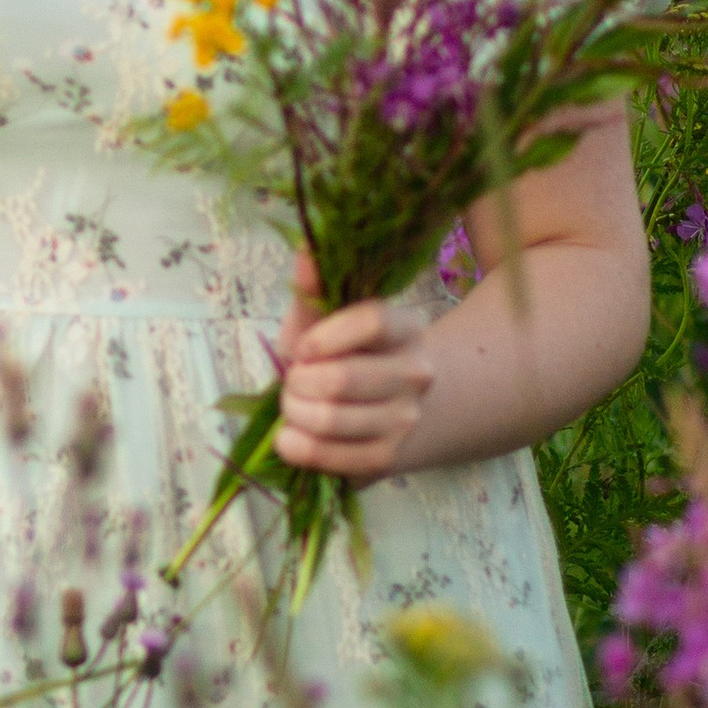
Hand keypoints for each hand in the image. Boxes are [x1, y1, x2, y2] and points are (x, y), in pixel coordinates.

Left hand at [270, 250, 434, 479]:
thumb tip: (305, 248)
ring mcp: (406, 419)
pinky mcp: (388, 459)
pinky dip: (297, 447)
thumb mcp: (327, 322)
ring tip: (293, 406)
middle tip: (293, 381)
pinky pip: (328, 456)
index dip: (324, 336)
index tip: (302, 347)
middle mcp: (417, 374)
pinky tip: (291, 437)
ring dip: (293, 413)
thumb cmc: (347, 358)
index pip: (372, 321)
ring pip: (330, 419)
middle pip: (342, 378)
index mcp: (406, 329)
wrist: (395, 411)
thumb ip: (313, 291)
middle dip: (298, 381)